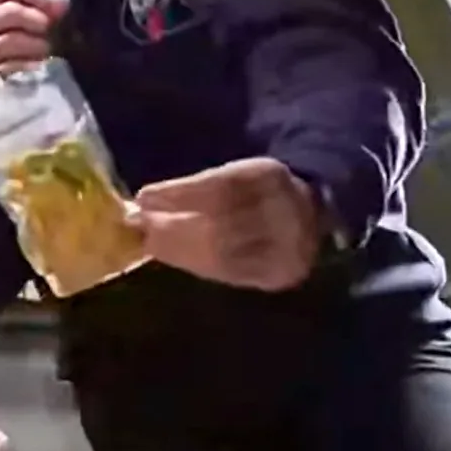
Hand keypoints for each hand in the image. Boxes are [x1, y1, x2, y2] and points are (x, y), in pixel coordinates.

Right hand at [0, 0, 71, 90]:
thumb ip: (45, 11)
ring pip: (10, 39)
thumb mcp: (29, 27)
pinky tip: (35, 68)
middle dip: (37, 20)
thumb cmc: (16, 56)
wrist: (2, 101)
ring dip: (36, 45)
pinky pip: (10, 65)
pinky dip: (29, 66)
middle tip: (48, 31)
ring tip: (43, 52)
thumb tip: (62, 0)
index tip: (48, 4)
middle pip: (8, 11)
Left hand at [132, 158, 325, 291]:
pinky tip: (175, 257)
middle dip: (174, 227)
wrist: (310, 212)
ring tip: (151, 242)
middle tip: (140, 226)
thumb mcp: (232, 175)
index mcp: (271, 176)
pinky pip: (232, 275)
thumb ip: (193, 188)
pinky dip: (198, 266)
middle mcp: (286, 213)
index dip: (180, 194)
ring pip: (224, 255)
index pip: (221, 187)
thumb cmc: (254, 190)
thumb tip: (142, 204)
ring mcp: (289, 249)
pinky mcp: (282, 275)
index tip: (143, 197)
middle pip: (221, 225)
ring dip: (180, 251)